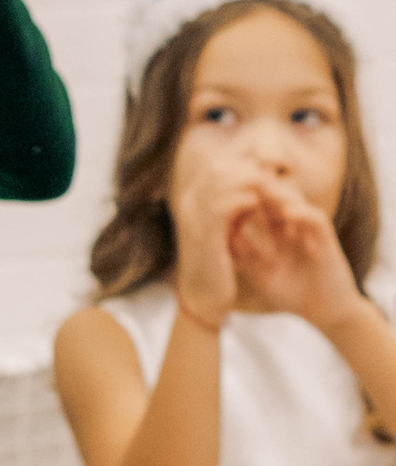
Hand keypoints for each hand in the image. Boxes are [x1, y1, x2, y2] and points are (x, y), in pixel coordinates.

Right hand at [169, 151, 267, 328]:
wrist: (202, 298)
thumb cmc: (215, 267)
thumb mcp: (221, 233)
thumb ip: (230, 211)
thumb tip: (252, 192)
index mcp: (192, 201)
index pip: (218, 168)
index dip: (245, 167)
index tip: (271, 176)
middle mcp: (188, 204)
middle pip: (219, 168)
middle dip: (250, 170)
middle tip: (277, 179)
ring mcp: (193, 217)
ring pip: (222, 181)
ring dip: (252, 182)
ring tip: (275, 190)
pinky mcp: (204, 233)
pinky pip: (224, 204)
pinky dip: (245, 200)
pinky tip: (262, 205)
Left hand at [230, 167, 367, 330]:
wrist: (324, 312)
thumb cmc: (290, 293)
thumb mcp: (258, 272)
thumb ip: (242, 254)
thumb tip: (217, 235)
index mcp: (274, 228)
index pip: (255, 201)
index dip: (238, 196)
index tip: (216, 194)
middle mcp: (291, 223)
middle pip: (272, 193)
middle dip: (253, 187)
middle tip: (235, 183)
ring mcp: (309, 228)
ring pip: (294, 199)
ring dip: (276, 195)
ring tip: (257, 194)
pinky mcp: (327, 238)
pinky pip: (315, 218)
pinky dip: (301, 213)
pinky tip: (286, 215)